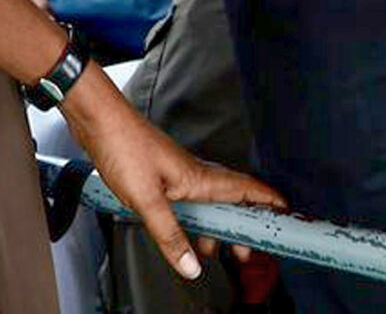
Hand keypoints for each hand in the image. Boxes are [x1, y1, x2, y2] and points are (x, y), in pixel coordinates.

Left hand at [66, 80, 287, 281]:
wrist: (97, 118)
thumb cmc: (122, 146)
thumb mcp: (146, 199)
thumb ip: (169, 235)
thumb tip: (192, 268)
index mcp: (198, 178)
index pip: (245, 190)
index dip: (268, 201)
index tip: (288, 214)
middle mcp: (192, 174)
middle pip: (230, 202)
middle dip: (243, 226)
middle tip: (249, 252)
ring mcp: (176, 173)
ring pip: (207, 203)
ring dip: (215, 226)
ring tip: (216, 252)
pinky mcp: (159, 174)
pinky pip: (187, 201)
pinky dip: (191, 220)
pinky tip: (181, 233)